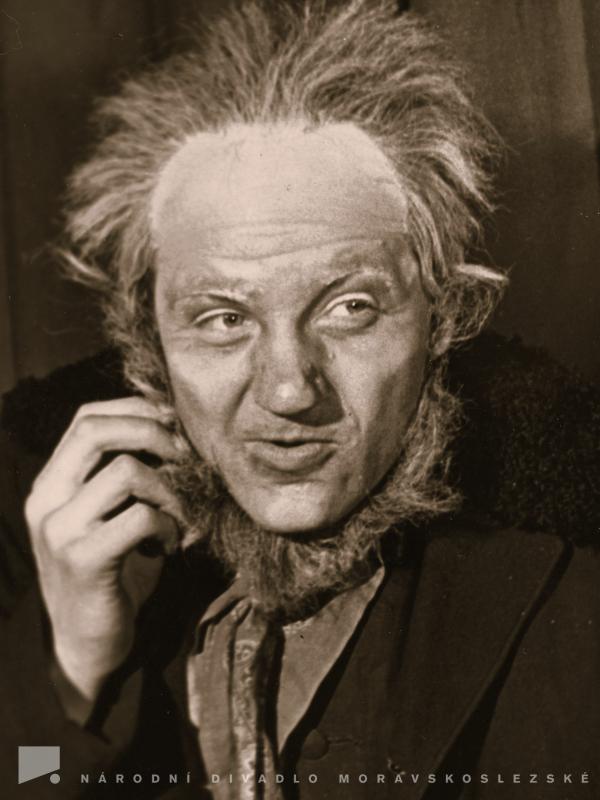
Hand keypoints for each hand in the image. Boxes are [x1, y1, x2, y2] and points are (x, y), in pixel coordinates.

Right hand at [25, 397, 182, 712]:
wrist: (86, 644)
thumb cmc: (112, 572)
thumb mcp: (111, 515)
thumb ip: (125, 475)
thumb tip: (175, 431)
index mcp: (51, 482)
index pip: (85, 419)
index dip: (134, 410)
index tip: (174, 424)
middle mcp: (46, 500)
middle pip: (96, 432)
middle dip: (152, 433)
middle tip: (184, 457)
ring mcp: (60, 530)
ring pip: (125, 472)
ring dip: (168, 488)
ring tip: (179, 516)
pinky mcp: (84, 561)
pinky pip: (139, 518)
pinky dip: (168, 526)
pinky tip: (171, 546)